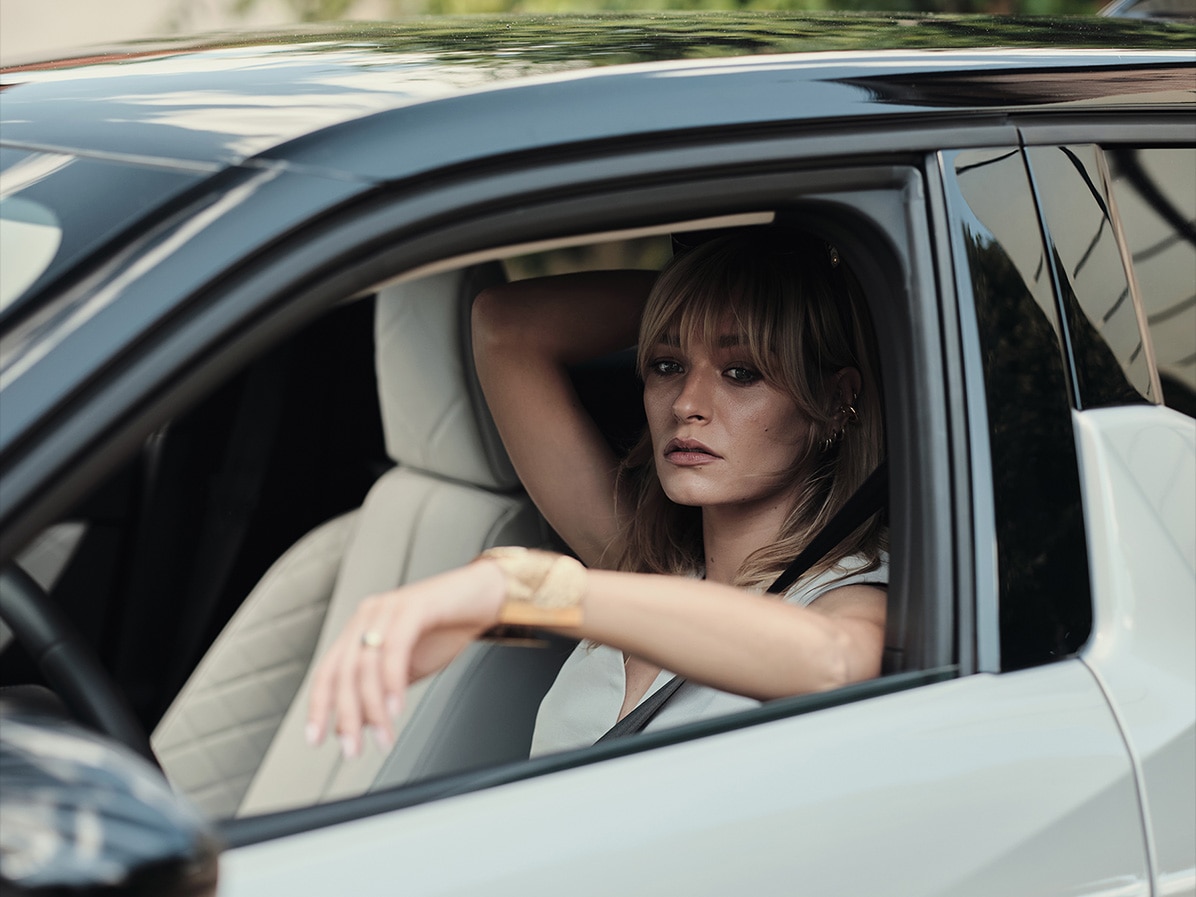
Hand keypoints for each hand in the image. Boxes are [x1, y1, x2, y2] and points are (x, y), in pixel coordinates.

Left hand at [305, 561, 504, 757]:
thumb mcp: (408, 668)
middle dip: (348, 716)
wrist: (483, 597)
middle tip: (354, 748)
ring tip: (385, 735)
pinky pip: (394, 649)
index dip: (319, 706)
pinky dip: (393, 682)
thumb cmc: (447, 629)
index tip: (316, 739)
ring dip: (374, 708)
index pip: (328, 671)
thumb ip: (381, 691)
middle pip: (344, 672)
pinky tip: (398, 707)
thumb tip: (357, 723)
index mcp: (361, 630)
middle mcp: (368, 616)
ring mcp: (389, 609)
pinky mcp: (413, 606)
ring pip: (366, 664)